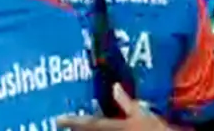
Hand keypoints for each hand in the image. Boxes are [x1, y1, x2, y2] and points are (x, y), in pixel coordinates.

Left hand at [57, 85, 171, 129]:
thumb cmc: (155, 130)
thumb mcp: (143, 114)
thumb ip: (127, 102)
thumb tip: (115, 87)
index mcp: (114, 127)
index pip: (89, 123)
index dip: (72, 121)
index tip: (57, 119)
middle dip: (76, 127)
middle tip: (63, 123)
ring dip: (85, 129)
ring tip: (75, 126)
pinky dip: (97, 130)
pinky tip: (98, 126)